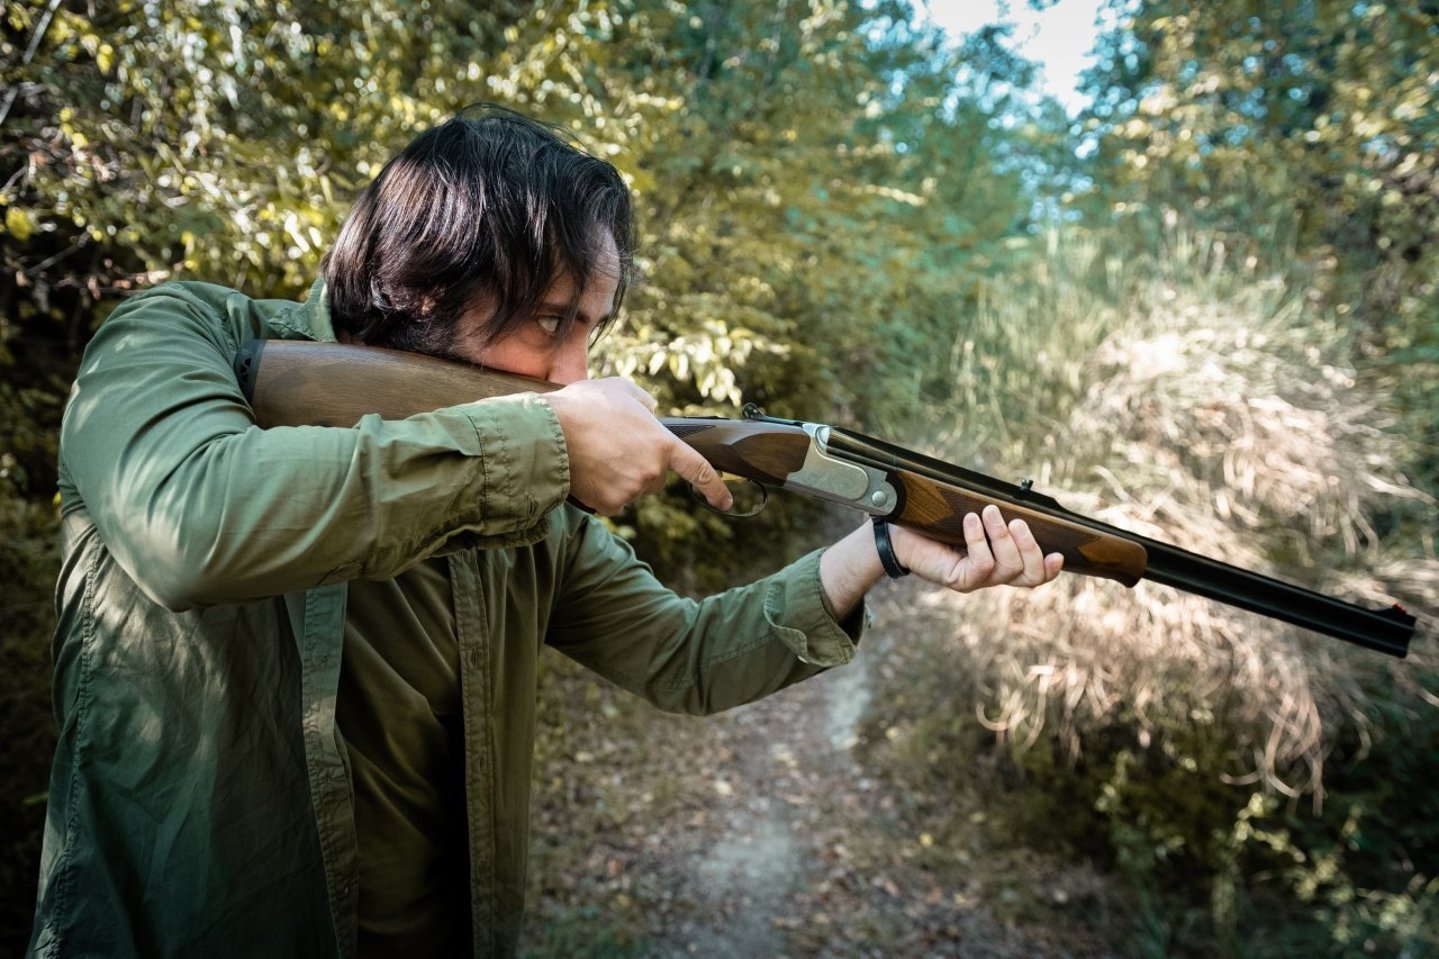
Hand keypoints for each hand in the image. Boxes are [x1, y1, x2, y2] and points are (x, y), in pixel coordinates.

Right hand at [542, 377, 732, 515]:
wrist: (549, 431)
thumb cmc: (583, 405)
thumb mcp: (620, 388)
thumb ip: (643, 400)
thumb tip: (651, 410)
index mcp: (662, 443)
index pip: (698, 469)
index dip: (715, 488)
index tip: (725, 503)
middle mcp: (652, 471)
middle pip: (655, 478)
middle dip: (642, 466)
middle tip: (613, 447)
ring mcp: (632, 490)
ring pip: (633, 489)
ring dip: (620, 477)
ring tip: (595, 454)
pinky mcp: (610, 504)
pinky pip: (613, 501)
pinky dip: (603, 490)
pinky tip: (588, 471)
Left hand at [891, 504, 1063, 591]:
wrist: (899, 532)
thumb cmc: (937, 521)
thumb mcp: (972, 515)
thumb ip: (995, 515)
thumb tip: (1014, 500)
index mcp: (1001, 561)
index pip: (1034, 574)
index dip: (1049, 569)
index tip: (1058, 554)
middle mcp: (993, 575)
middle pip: (1029, 574)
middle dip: (1030, 546)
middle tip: (1017, 520)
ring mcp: (977, 580)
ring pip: (1008, 567)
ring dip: (1002, 536)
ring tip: (988, 511)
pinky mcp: (959, 580)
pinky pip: (981, 564)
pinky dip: (979, 539)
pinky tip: (970, 520)